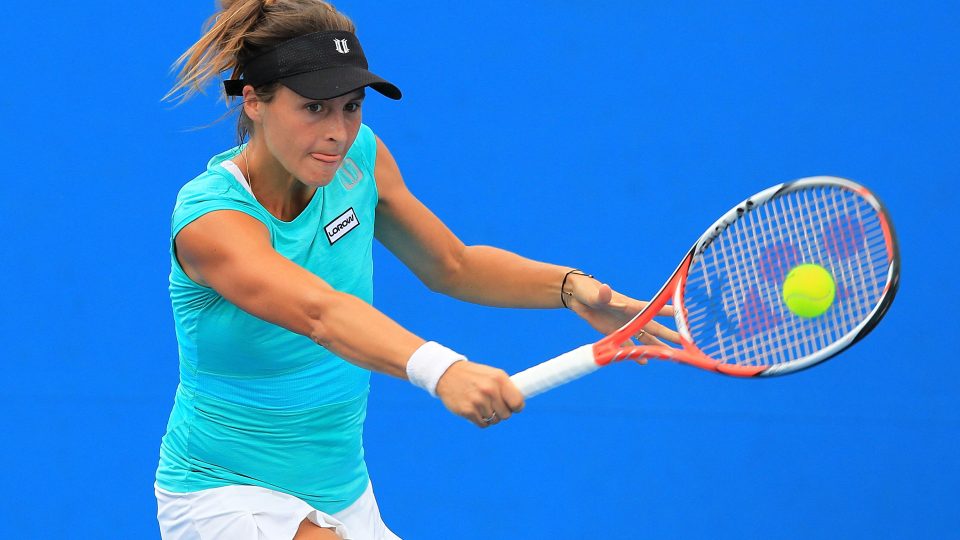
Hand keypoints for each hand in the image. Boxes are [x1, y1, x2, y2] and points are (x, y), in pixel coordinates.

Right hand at [435, 361, 524, 427]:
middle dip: (501, 412)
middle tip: (492, 405)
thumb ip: (505, 388)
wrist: (447, 373)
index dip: (516, 407)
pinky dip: (480, 420)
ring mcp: (478, 401)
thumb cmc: (474, 376)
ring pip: (494, 420)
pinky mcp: (467, 410)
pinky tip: (474, 410)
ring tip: (481, 405)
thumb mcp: (491, 375)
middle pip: (506, 415)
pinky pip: (483, 424)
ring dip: (489, 416)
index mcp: (499, 378)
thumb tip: (519, 404)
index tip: (513, 407)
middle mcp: (490, 389)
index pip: (517, 402)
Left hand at [565, 274, 680, 347]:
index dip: (667, 311)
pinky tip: (644, 360)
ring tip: (671, 356)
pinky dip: (636, 353)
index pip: (651, 309)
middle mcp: (630, 316)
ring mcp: (624, 325)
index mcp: (629, 305)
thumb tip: (605, 289)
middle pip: (654, 327)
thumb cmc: (588, 290)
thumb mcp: (595, 293)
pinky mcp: (614, 333)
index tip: (684, 313)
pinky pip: (628, 345)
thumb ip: (602, 294)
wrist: (578, 297)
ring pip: (644, 338)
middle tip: (686, 342)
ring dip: (656, 347)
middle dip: (670, 334)